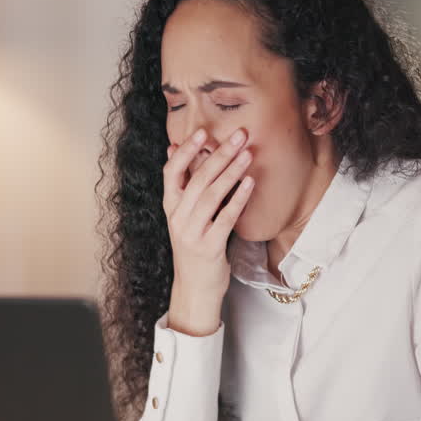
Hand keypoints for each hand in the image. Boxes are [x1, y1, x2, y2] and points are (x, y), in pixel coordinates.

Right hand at [163, 128, 254, 336]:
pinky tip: (250, 183)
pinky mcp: (209, 246)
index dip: (186, 151)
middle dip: (219, 154)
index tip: (202, 132)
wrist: (195, 288)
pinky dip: (238, 198)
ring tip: (247, 153)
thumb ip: (182, 185)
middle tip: (239, 135)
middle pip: (197, 179)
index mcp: (170, 207)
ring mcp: (192, 232)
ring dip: (231, 171)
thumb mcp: (183, 215)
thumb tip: (175, 149)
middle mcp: (178, 217)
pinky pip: (225, 218)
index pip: (171, 172)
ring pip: (211, 195)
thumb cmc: (193, 246)